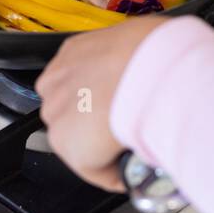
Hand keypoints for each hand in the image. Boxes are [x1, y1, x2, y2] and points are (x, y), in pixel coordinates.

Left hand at [35, 16, 169, 191]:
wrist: (154, 70)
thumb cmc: (156, 51)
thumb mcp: (140, 38)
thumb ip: (132, 54)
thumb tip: (151, 63)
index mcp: (74, 52)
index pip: (78, 81)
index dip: (99, 99)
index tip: (119, 106)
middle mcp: (58, 81)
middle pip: (72, 112)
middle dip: (96, 124)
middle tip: (128, 129)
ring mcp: (58, 113)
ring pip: (79, 141)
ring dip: (102, 150)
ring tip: (132, 150)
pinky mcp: (68, 144)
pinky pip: (92, 168)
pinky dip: (111, 174)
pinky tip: (132, 167)